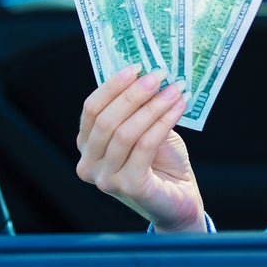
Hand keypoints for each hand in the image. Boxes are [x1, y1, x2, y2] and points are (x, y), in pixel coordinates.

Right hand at [76, 65, 206, 232]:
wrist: (178, 200)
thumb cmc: (161, 163)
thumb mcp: (146, 129)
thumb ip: (139, 108)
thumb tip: (148, 73)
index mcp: (87, 146)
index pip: (91, 110)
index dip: (112, 86)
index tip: (136, 66)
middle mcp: (89, 164)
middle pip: (106, 120)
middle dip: (134, 94)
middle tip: (158, 74)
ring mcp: (105, 179)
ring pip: (126, 133)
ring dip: (153, 106)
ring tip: (175, 89)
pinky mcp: (129, 187)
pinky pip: (145, 147)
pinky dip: (163, 122)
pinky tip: (178, 108)